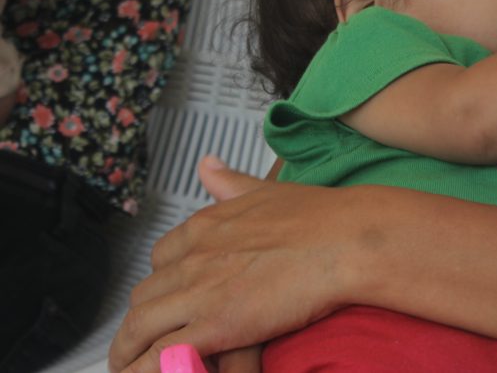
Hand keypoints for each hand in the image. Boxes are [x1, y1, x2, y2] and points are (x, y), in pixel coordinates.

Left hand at [109, 157, 358, 371]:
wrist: (346, 239)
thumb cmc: (320, 217)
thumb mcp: (266, 190)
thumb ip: (231, 183)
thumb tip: (207, 165)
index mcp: (205, 226)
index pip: (160, 259)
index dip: (161, 283)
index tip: (168, 300)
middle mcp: (194, 257)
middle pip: (145, 296)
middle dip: (141, 323)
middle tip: (150, 342)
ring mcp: (201, 291)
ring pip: (139, 328)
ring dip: (130, 353)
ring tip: (133, 369)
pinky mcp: (216, 324)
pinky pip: (162, 354)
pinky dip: (148, 369)